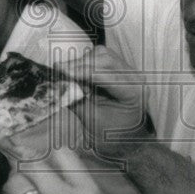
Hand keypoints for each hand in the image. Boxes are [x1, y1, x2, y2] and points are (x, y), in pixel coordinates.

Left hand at [0, 146, 104, 193]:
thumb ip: (66, 178)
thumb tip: (31, 150)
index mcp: (86, 192)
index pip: (61, 153)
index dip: (44, 153)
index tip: (34, 158)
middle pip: (33, 164)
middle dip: (24, 171)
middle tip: (24, 183)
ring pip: (14, 182)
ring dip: (12, 190)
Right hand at [55, 45, 152, 164]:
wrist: (124, 139)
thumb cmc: (110, 134)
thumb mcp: (91, 119)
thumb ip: (76, 100)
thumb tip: (59, 84)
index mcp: (133, 92)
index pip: (106, 74)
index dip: (82, 70)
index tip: (61, 70)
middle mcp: (135, 77)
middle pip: (105, 59)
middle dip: (79, 65)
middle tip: (59, 71)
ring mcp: (129, 71)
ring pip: (101, 54)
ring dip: (82, 63)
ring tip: (71, 78)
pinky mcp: (120, 68)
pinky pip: (100, 57)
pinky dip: (86, 63)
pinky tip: (79, 76)